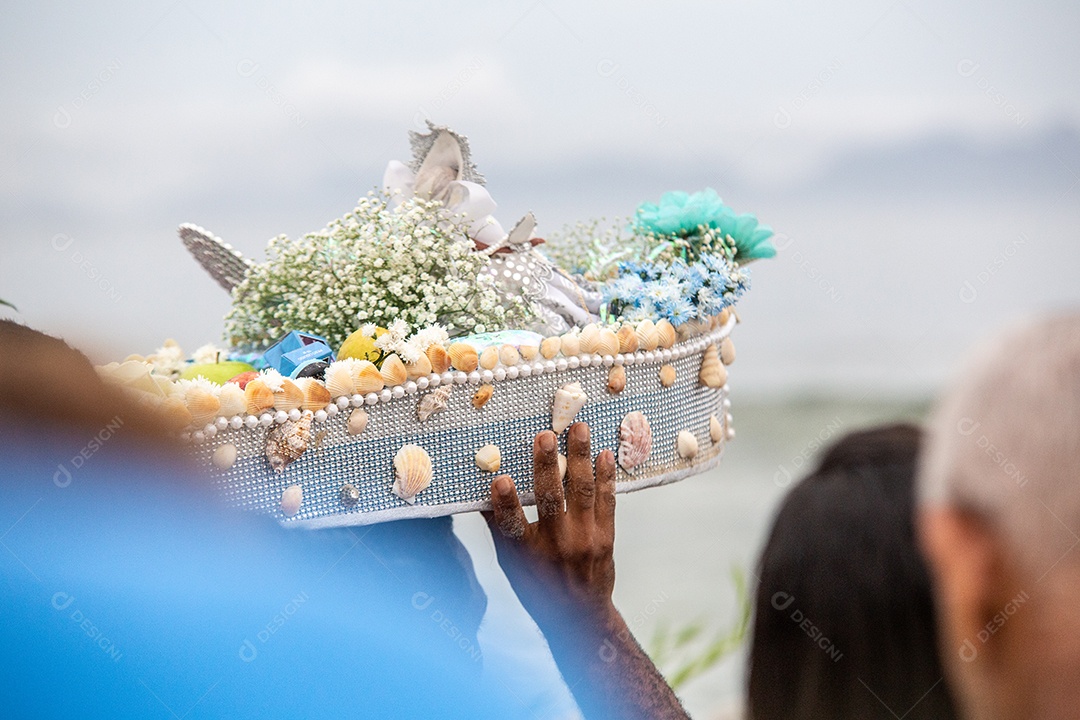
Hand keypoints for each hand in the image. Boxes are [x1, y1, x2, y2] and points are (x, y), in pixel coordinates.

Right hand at [484, 422, 617, 622]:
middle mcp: (556, 545)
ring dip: (581, 458)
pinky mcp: (605, 538)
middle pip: (550, 500)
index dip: (505, 503)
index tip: (499, 479)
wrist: (581, 616)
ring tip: (581, 429)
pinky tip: (605, 455)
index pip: (512, 525)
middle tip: (546, 434)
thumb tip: (484, 489)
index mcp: (527, 553)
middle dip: (547, 465)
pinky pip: (607, 502)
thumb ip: (499, 527)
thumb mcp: (511, 563)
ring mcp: (585, 540)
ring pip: (582, 493)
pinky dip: (606, 477)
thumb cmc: (538, 586)